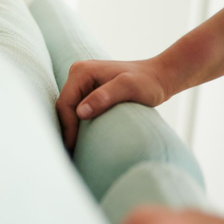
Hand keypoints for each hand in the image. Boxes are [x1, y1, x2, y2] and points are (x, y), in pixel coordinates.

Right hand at [56, 58, 171, 151]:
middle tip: (70, 152)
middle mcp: (78, 74)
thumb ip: (105, 97)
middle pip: (65, 106)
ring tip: (73, 148)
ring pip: (69, 109)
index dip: (67, 126)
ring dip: (70, 127)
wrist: (159, 77)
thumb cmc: (148, 82)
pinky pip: (77, 109)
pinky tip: (80, 137)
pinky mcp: (88, 91)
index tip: (73, 146)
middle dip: (66, 128)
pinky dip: (77, 124)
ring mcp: (83, 83)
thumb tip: (80, 113)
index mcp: (81, 72)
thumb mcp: (129, 87)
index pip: (66, 103)